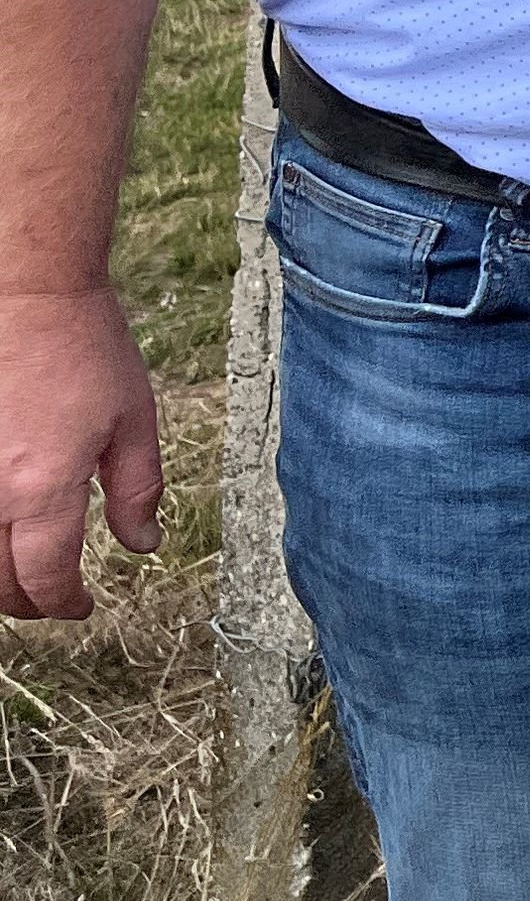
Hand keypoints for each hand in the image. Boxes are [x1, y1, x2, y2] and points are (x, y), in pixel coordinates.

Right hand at [0, 287, 162, 620]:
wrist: (26, 294)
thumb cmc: (84, 349)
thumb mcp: (133, 420)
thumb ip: (137, 490)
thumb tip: (145, 544)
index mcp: (43, 488)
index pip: (45, 576)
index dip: (64, 602)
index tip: (81, 606)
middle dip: (26, 601)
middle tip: (52, 597)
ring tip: (21, 574)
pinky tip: (1, 535)